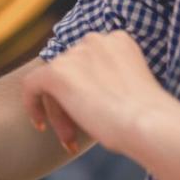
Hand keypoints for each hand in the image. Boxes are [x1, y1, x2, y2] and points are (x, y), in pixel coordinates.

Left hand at [20, 30, 175, 158]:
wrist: (148, 124)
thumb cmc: (148, 119)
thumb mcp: (131, 89)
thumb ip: (109, 80)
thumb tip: (89, 94)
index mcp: (118, 41)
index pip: (88, 61)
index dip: (87, 90)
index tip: (93, 114)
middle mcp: (95, 41)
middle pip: (70, 71)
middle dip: (71, 103)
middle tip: (77, 134)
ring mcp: (75, 54)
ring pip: (53, 82)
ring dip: (60, 112)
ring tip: (70, 139)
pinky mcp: (58, 72)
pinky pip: (31, 84)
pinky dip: (32, 104)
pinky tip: (40, 125)